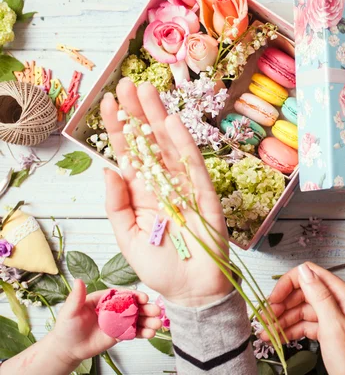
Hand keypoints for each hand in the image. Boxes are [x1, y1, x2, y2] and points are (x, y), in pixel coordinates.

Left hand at [51, 279, 160, 364]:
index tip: (144, 297)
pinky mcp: (120, 334)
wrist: (67, 348)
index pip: (123, 295)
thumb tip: (78, 280)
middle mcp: (115, 309)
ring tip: (157, 324)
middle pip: (134, 306)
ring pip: (137, 319)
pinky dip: (143, 333)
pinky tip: (150, 334)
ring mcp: (119, 322)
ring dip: (149, 321)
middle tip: (156, 311)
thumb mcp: (70, 310)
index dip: (135, 295)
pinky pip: (134, 332)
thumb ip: (76, 297)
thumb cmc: (67, 326)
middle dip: (147, 308)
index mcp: (106, 299)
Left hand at [101, 79, 231, 306]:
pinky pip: (193, 166)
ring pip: (170, 147)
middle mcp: (163, 185)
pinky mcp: (205, 196)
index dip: (119, 129)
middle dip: (138, 114)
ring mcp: (185, 188)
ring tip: (147, 91)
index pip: (129, 154)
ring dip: (158, 119)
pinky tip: (172, 122)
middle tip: (127, 85)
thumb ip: (117, 205)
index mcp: (143, 194)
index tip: (108, 103)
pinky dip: (183, 144)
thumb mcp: (126, 237)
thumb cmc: (159, 267)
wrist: (190, 291)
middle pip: (149, 143)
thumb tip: (108, 169)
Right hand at [261, 262, 344, 374]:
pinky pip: (304, 325)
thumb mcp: (334, 326)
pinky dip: (290, 330)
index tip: (273, 299)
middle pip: (303, 293)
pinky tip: (277, 337)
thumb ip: (319, 296)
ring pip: (301, 310)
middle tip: (265, 319)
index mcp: (342, 294)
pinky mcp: (327, 332)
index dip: (288, 284)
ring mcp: (332, 317)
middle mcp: (337, 302)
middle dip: (282, 304)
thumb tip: (304, 270)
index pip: (310, 274)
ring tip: (266, 332)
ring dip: (282, 320)